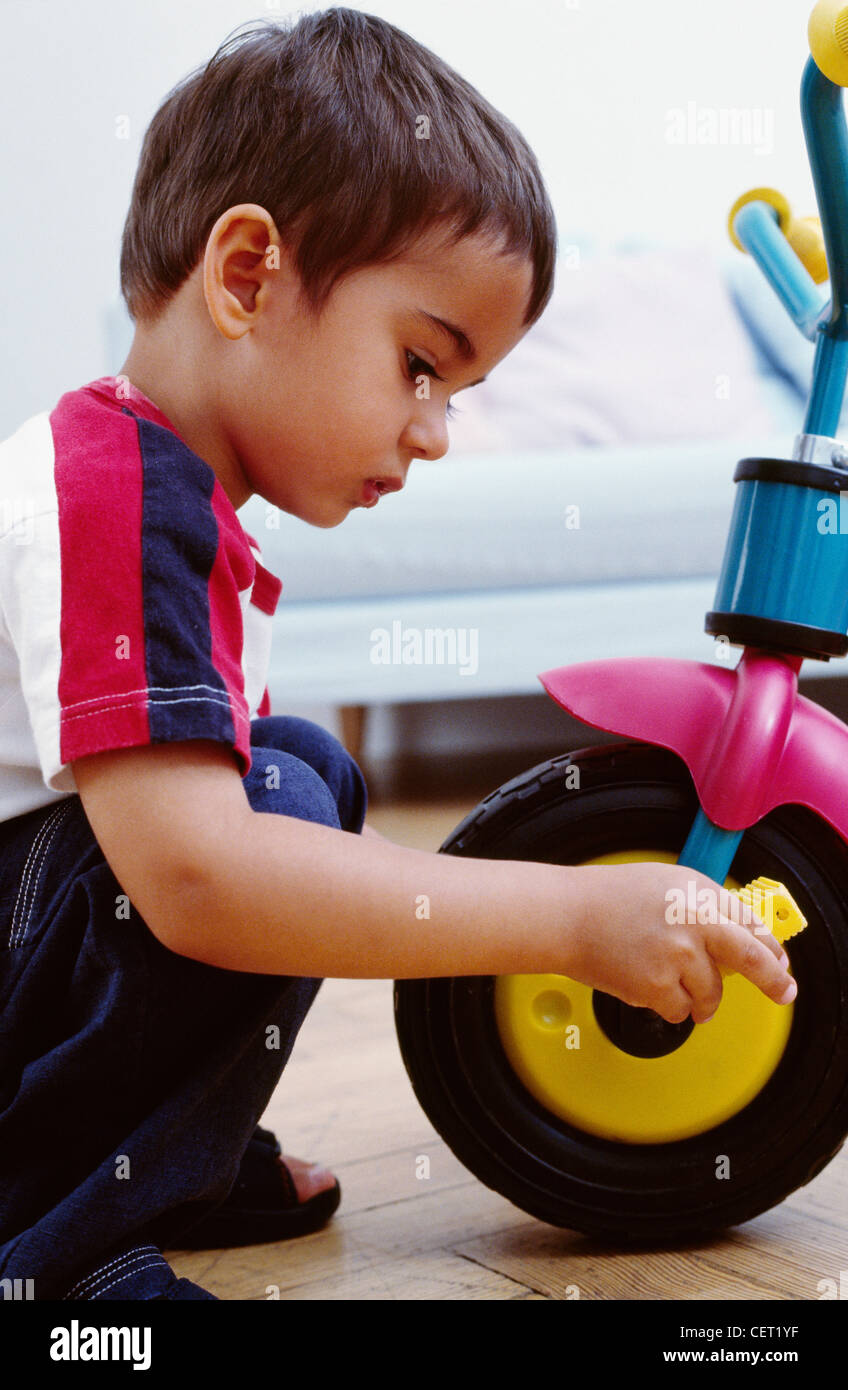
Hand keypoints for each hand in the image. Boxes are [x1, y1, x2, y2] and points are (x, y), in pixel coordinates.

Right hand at [569, 861, 796, 1024]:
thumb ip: (702, 907)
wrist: (566, 915)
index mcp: (699, 891)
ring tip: (671, 983)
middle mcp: (695, 920)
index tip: (777, 961)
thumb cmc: (607, 897)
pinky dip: (669, 1006)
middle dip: (773, 980)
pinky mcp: (658, 986)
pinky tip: (648, 986)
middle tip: (784, 992)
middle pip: (752, 958)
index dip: (768, 946)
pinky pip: (681, 1010)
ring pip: (711, 993)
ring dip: (698, 997)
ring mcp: (678, 955)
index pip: (750, 922)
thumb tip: (733, 939)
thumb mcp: (665, 882)